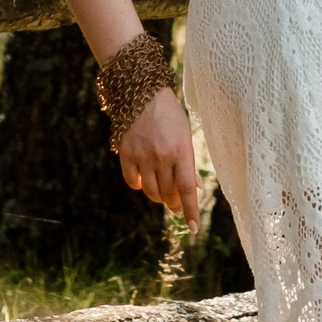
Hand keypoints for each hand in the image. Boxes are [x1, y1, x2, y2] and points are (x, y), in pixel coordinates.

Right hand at [117, 88, 200, 229]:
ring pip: (152, 192)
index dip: (191, 210)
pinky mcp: (126, 154)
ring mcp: (143, 156)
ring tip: (162, 189)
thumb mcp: (185, 136)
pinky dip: (140, 185)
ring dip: (158, 196)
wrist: (143, 93)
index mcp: (182, 151)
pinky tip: (144, 177)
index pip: (187, 189)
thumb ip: (188, 163)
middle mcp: (162, 156)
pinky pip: (133, 182)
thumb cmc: (170, 116)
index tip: (193, 228)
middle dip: (174, 203)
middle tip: (176, 203)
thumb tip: (194, 190)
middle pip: (169, 194)